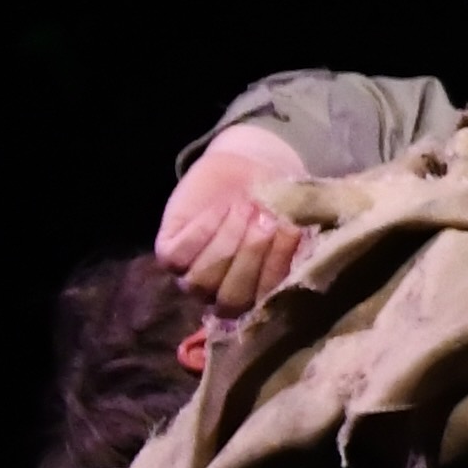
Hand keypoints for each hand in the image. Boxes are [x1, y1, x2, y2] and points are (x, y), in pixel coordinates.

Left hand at [151, 121, 314, 315]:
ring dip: (226, 242)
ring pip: (201, 281)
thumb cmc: (279, 198)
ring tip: (244, 207)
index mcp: (260, 293)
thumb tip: (299, 247)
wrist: (248, 166)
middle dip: (250, 256)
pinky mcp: (168, 253)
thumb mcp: (295, 218)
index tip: (290, 228)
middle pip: (230, 300)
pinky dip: (202, 231)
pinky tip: (221, 208)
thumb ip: (298, 242)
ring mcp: (192, 277)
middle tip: (265, 216)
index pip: (264, 301)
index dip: (276, 267)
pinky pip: (178, 257)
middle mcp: (223, 293)